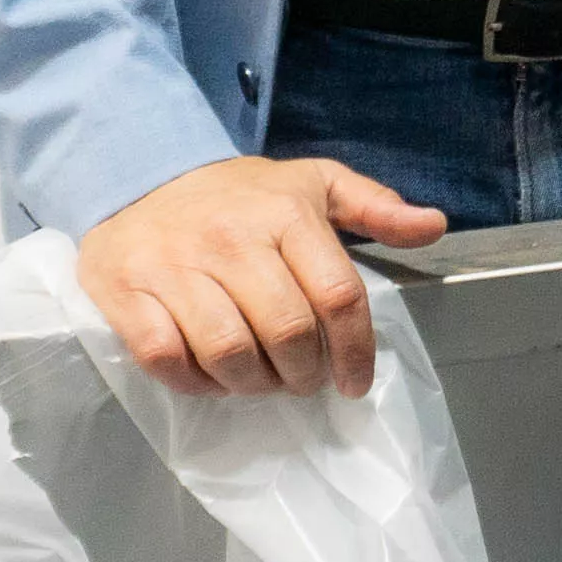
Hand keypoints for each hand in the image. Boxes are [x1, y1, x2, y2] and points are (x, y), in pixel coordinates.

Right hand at [76, 153, 440, 398]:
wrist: (136, 177)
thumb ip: (374, 208)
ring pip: (229, 352)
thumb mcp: (312, 184)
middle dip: (304, 373)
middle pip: (287, 332)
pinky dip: (196, 381)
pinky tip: (212, 376)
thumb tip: (433, 225)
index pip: (338, 295)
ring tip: (261, 380)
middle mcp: (231, 239)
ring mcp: (175, 266)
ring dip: (253, 384)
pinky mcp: (128, 293)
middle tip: (303, 380)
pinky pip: (168, 358)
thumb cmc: (236, 196)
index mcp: (286, 214)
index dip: (356, 351)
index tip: (356, 381)